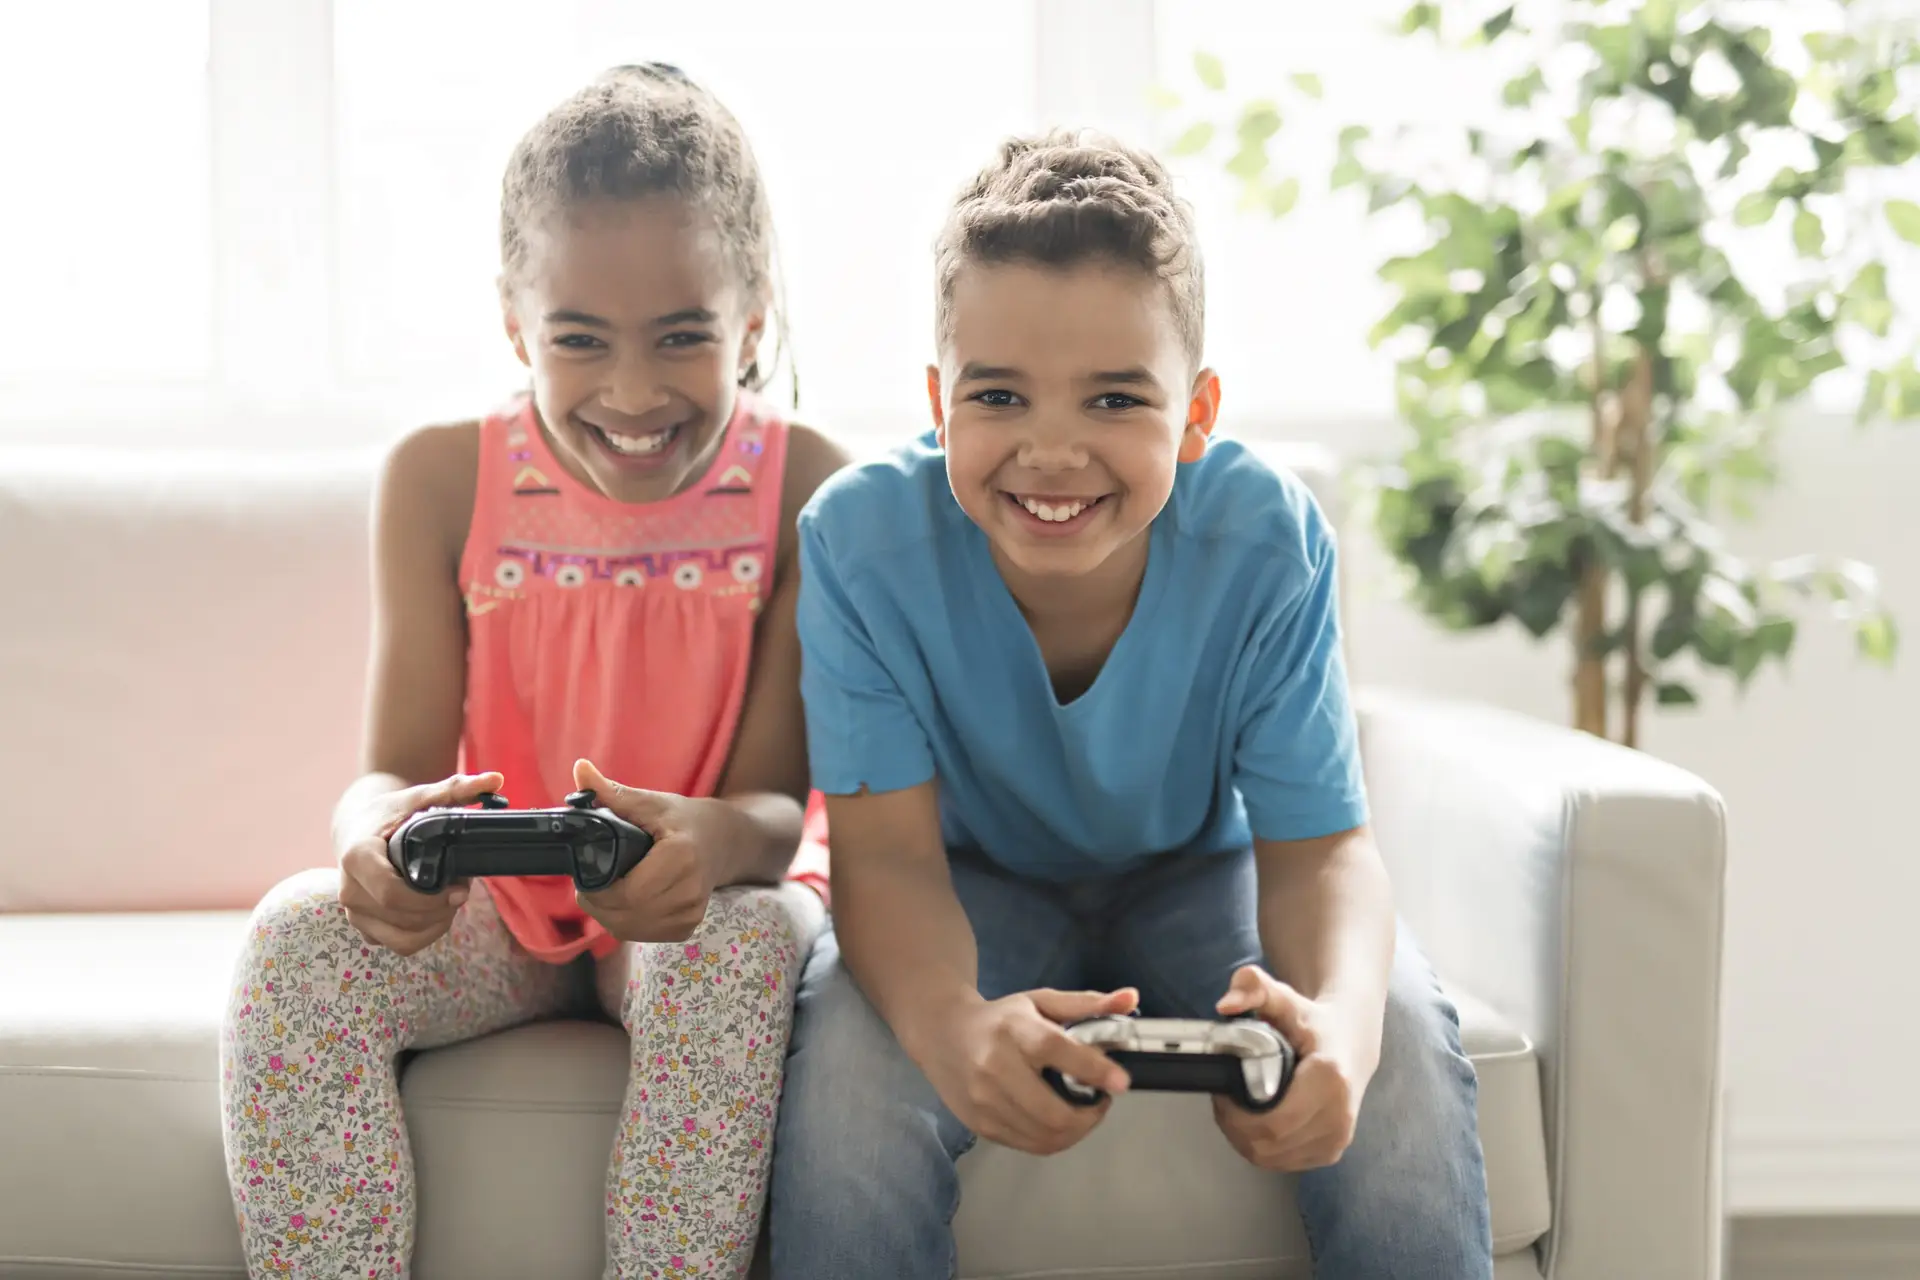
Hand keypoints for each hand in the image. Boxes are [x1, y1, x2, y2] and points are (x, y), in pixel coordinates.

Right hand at [337, 771, 500, 955]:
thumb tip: (496, 779)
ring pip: (402, 940)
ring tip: (451, 901)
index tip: (459, 889)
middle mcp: (349, 890)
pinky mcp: (364, 927)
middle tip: (461, 889)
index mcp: (358, 858)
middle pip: (401, 919)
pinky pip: (398, 944)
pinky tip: (437, 913)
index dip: (430, 900)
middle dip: (440, 910)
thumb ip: (456, 788)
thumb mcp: (420, 796)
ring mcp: (355, 913)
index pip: (391, 893)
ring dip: (435, 926)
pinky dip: (424, 935)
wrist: (357, 826)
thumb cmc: (391, 812)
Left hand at [571, 759, 727, 942]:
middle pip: (625, 914)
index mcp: (681, 858)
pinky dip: (626, 923)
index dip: (597, 890)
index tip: (585, 875)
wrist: (724, 841)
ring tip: (604, 892)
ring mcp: (691, 913)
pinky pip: (643, 935)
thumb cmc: (683, 819)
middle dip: (597, 903)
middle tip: (588, 884)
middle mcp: (690, 891)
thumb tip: (580, 769)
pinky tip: (624, 904)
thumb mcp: (650, 802)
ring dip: (608, 916)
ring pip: (630, 929)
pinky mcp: (687, 927)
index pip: (626, 893)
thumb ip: (613, 792)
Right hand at [920, 987, 1139, 1155]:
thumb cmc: (999, 1019)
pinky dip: (1056, 1138)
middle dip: (1090, 1115)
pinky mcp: (981, 1124)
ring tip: (1084, 1111)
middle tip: (1102, 1100)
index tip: (1121, 1082)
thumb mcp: (1041, 1002)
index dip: (1093, 1069)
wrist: (942, 1034)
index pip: (1056, 1051)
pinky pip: (1031, 1145)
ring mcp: (985, 1102)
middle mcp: (994, 1068)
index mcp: (1013, 1030)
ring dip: (1077, 1130)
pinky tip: (1061, 1121)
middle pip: (1051, 1111)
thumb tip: (1130, 998)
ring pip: (1045, 1136)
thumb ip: (1088, 1004)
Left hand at [1211, 966, 1375, 1171]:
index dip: (1237, 1114)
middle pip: (1269, 1143)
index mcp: (1330, 1079)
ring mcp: (1337, 1139)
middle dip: (1235, 1126)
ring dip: (1246, 1139)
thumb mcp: (1283, 998)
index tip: (1224, 1093)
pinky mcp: (1331, 1153)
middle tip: (1225, 1101)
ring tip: (1237, 1111)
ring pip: (1273, 1157)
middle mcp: (1339, 1115)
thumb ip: (1253, 987)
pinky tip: (1256, 1125)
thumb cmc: (1313, 1022)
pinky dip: (1262, 1148)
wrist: (1351, 1041)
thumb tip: (1226, 1004)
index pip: (1272, 1121)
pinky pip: (1283, 1162)